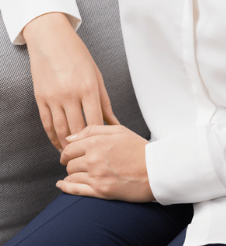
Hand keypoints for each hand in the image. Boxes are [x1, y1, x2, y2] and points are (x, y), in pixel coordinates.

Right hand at [23, 12, 118, 150]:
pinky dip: (52, 136)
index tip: (104, 149)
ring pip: (60, 130)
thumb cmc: (78, 56)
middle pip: (77, 131)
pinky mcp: (40, 97)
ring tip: (74, 156)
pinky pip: (47, 122)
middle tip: (89, 158)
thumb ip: (105, 103)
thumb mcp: (97, 77)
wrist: (50, 37)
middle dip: (83, 147)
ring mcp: (53, 96)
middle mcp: (69, 94)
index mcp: (88, 90)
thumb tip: (116, 125)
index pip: (96, 124)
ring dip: (67, 146)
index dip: (99, 140)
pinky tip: (59, 144)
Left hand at [58, 125, 153, 201]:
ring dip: (72, 175)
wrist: (158, 171)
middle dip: (71, 164)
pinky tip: (62, 185)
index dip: (67, 152)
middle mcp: (93, 160)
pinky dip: (66, 187)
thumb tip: (71, 137)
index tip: (69, 155)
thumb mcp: (119, 131)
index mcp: (96, 143)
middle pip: (70, 163)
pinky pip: (76, 190)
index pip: (70, 148)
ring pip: (72, 176)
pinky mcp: (102, 191)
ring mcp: (96, 176)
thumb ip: (93, 130)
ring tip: (77, 175)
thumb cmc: (141, 150)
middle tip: (77, 165)